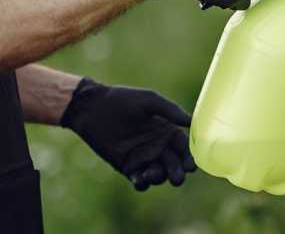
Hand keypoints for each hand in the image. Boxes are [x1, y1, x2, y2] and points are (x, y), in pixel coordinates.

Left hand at [60, 78, 196, 190]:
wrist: (93, 108)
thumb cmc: (122, 100)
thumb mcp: (148, 100)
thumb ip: (170, 110)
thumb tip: (191, 121)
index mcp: (167, 131)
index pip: (184, 148)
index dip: (189, 157)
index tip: (191, 165)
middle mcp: (158, 147)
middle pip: (175, 165)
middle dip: (178, 173)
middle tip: (177, 178)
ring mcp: (143, 158)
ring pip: (159, 175)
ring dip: (160, 178)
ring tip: (152, 173)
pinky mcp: (127, 167)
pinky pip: (139, 181)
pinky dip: (142, 183)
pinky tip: (140, 178)